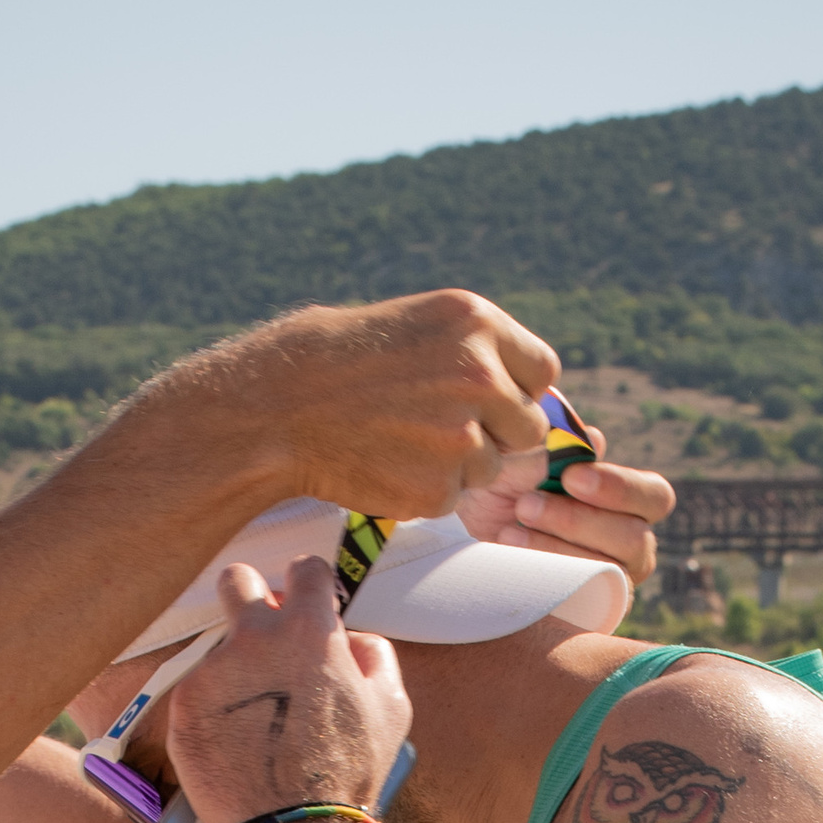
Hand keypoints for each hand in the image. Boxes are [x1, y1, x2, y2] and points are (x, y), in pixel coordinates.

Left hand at [164, 558, 412, 822]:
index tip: (307, 607)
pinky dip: (216, 710)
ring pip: (220, 647)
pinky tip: (237, 741)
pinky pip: (199, 691)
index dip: (309, 588)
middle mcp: (255, 638)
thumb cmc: (346, 775)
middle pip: (237, 579)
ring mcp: (215, 671)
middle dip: (250, 595)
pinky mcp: (185, 705)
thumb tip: (352, 640)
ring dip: (237, 668)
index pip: (304, 570)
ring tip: (258, 718)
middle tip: (262, 633)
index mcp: (309, 631)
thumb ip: (374, 655)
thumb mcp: (392, 709)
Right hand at [173, 292, 560, 523]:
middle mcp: (480, 375)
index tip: (488, 399)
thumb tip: (528, 395)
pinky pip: (453, 498)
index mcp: (477, 324)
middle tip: (441, 429)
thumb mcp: (419, 328)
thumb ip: (478, 354)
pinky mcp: (439, 487)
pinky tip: (385, 463)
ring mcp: (462, 436)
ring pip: (491, 469)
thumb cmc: (346, 362)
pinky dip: (425, 490)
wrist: (280, 406)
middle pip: (528, 427)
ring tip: (401, 441)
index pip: (542, 371)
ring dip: (457, 466)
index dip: (516, 390)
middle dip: (496, 434)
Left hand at [460, 451, 673, 585]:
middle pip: (633, 539)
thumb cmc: (505, 485)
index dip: (620, 488)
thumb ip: (556, 448)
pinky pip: (578, 599)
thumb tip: (595, 441)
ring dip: (556, 548)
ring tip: (510, 527)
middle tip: (526, 504)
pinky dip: (545, 576)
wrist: (465, 528)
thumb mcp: (522, 457)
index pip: (655, 496)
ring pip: (605, 571)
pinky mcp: (585, 610)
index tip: (570, 476)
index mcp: (630, 502)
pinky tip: (513, 556)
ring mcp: (612, 583)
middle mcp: (630, 544)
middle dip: (577, 521)